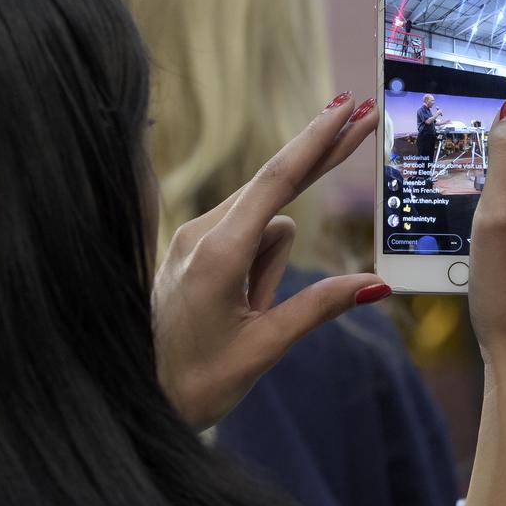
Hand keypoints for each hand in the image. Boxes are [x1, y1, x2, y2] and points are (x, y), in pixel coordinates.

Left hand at [152, 94, 385, 429]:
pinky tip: (245, 307)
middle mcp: (202, 233)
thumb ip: (318, 307)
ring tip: (251, 317)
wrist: (130, 399)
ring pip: (267, 224)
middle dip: (322, 154)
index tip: (347, 107)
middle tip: (367, 113)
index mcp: (218, 253)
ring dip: (276, 264)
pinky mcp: (194, 247)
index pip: (277, 181)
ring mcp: (195, 237)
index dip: (317, 140)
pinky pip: (248, 237)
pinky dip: (262, 263)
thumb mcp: (262, 350)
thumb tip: (375, 284)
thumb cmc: (191, 383)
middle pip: (277, 184)